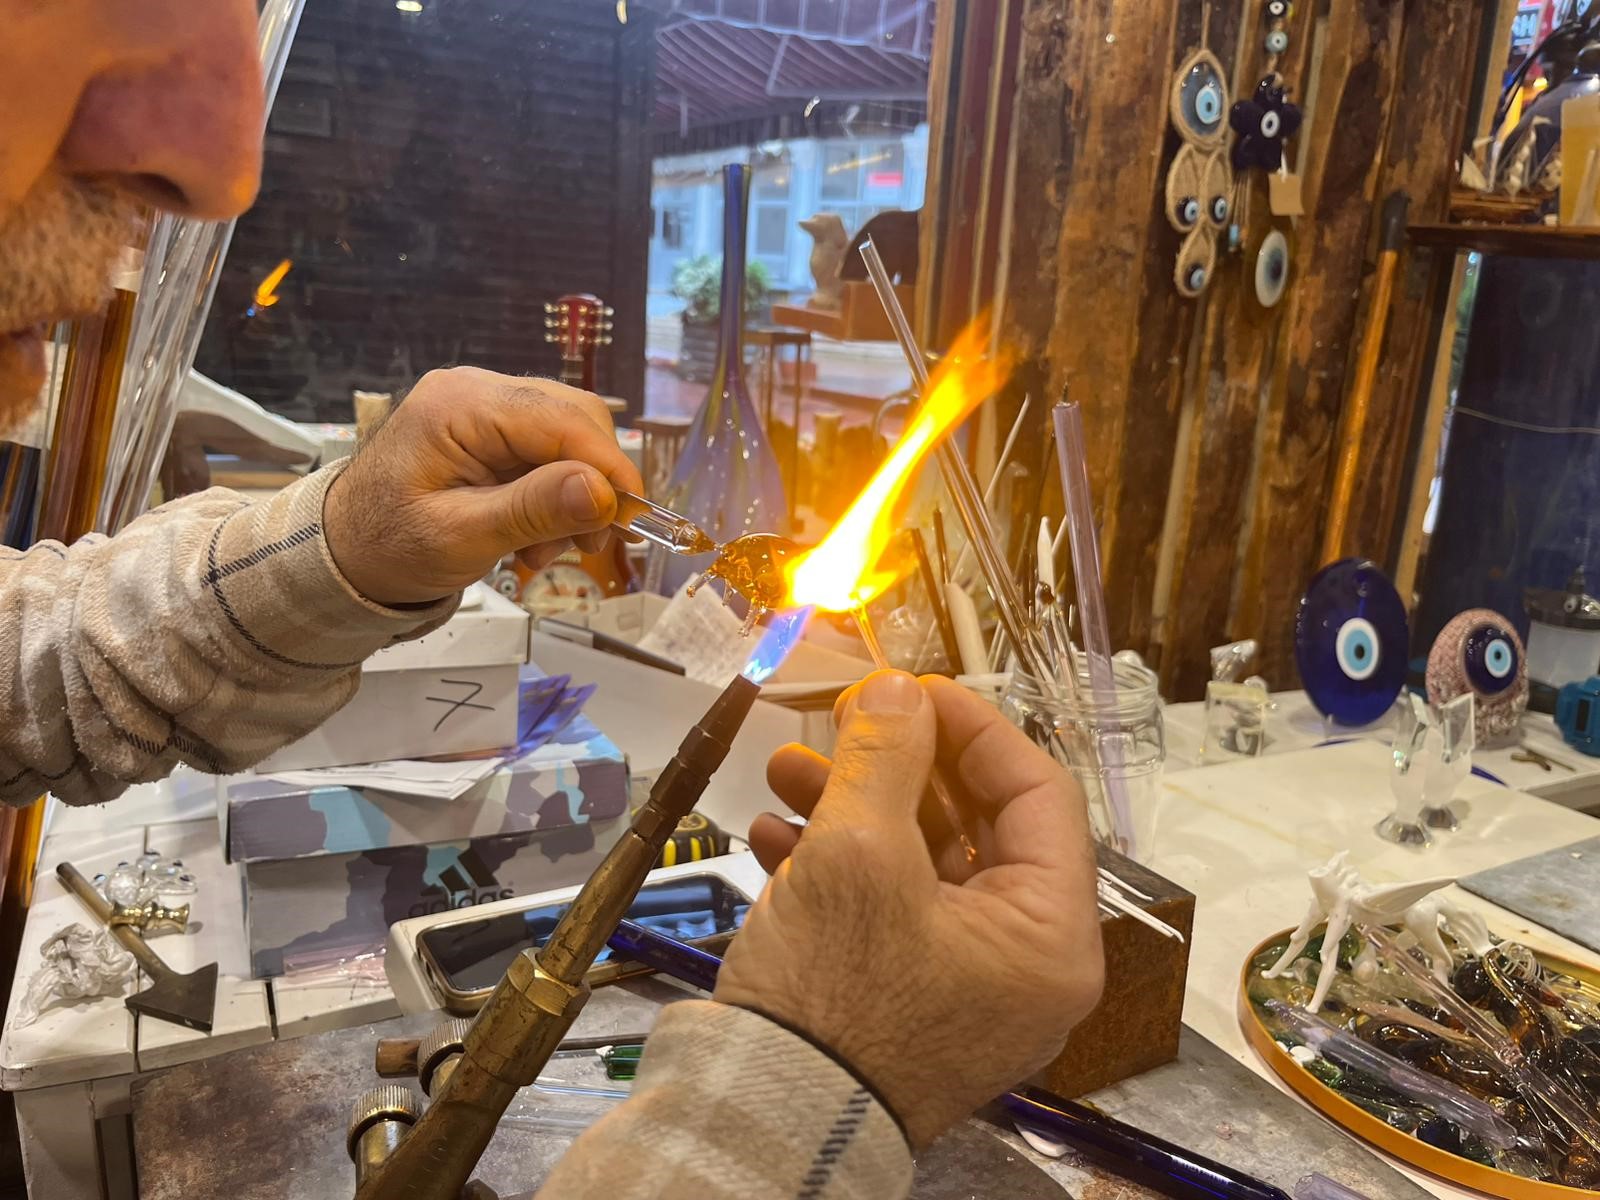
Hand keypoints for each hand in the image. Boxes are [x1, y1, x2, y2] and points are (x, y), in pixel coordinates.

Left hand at [323, 368, 642, 605]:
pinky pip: (548, 451)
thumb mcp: (462, 537)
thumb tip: (602, 490)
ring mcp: (483, 407)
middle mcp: (475, 391)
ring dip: (576, 495)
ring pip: (569, 437)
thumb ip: (532, 509)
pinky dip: (556, 495)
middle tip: (589, 543)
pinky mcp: (490, 429)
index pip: (562, 419)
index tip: (633, 518)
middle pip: (574, 419)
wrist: (346, 553)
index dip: (609, 467)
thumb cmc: (389, 546)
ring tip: (547, 548)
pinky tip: (536, 534)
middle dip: (593, 484)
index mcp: (459, 406)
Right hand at [715, 671, 1103, 1147]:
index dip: (974, 728)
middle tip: (842, 722)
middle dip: (896, 766)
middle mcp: (1023, 966)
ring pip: (921, 864)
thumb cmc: (832, 998)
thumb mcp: (856, 854)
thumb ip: (884, 757)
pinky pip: (891, 912)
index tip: (913, 690)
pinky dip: (838, 867)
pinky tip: (776, 838)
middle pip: (974, 826)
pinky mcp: (910, 1002)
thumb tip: (897, 690)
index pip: (1038, 794)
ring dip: (853, 808)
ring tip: (785, 771)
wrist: (765, 1121)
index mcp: (1050, 936)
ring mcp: (966, 988)